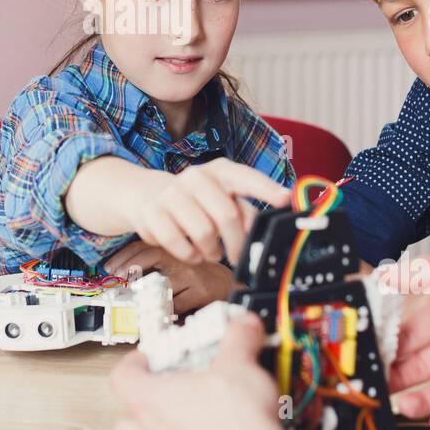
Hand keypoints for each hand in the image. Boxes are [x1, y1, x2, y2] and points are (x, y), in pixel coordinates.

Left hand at [104, 240, 233, 313]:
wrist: (228, 285)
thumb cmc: (195, 276)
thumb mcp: (174, 265)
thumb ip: (152, 266)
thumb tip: (120, 275)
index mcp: (173, 248)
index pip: (144, 244)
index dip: (123, 256)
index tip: (108, 268)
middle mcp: (182, 256)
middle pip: (150, 255)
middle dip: (128, 268)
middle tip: (115, 282)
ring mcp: (192, 273)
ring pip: (161, 282)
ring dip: (143, 295)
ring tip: (131, 303)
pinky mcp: (201, 291)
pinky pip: (176, 303)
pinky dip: (164, 311)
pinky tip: (157, 314)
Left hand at [110, 311, 294, 429]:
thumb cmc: (237, 426)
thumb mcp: (240, 364)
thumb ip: (238, 338)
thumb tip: (243, 326)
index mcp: (150, 399)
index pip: (122, 375)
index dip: (135, 360)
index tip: (154, 353)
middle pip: (127, 409)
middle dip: (144, 393)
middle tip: (168, 381)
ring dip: (155, 422)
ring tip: (180, 411)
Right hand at [124, 159, 290, 264]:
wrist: (145, 195)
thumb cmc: (195, 201)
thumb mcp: (222, 199)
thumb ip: (246, 213)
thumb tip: (270, 231)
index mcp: (219, 171)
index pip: (245, 177)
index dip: (266, 188)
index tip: (285, 199)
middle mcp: (196, 177)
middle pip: (227, 215)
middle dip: (236, 243)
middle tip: (237, 257)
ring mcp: (171, 193)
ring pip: (203, 232)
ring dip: (211, 251)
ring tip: (211, 252)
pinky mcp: (152, 212)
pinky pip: (178, 242)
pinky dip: (189, 255)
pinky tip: (192, 252)